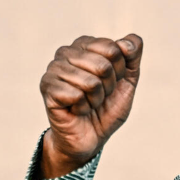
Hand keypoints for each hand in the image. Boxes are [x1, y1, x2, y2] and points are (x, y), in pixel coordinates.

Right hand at [37, 34, 142, 178]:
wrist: (92, 136)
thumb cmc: (108, 106)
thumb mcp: (129, 80)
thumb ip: (133, 56)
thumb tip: (126, 42)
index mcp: (85, 44)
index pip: (113, 49)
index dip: (120, 70)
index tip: (113, 81)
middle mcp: (66, 52)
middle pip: (103, 65)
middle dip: (108, 86)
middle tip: (99, 95)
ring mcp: (53, 69)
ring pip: (90, 82)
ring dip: (96, 99)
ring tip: (88, 102)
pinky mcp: (46, 88)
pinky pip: (76, 96)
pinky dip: (83, 108)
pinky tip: (76, 110)